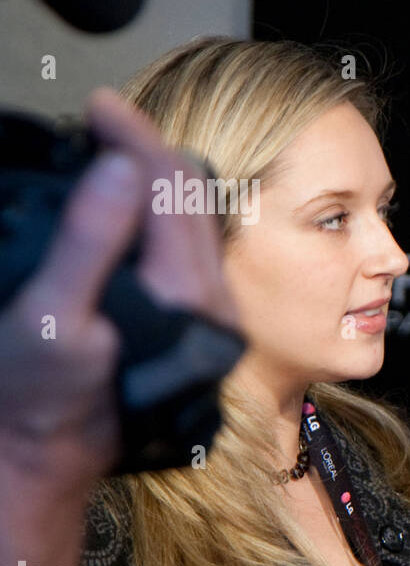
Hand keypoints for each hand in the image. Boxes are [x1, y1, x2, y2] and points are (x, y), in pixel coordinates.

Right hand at [0, 88, 236, 496]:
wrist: (53, 460)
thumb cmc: (42, 398)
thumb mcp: (51, 317)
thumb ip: (88, 242)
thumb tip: (119, 169)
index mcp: (184, 295)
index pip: (173, 190)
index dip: (136, 138)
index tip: (102, 105)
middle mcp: (211, 302)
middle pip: (193, 200)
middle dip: (149, 151)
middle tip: (105, 117)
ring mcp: (208, 314)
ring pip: (195, 222)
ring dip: (157, 179)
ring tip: (114, 146)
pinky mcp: (194, 323)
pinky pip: (189, 247)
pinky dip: (161, 212)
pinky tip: (131, 201)